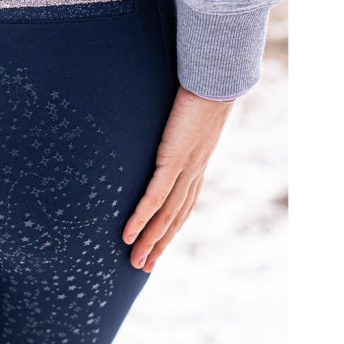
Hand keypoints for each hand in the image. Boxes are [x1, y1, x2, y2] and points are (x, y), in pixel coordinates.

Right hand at [121, 86, 233, 272]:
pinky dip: (141, 218)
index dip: (170, 230)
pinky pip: (155, 197)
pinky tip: (128, 234)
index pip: (183, 206)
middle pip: (175, 219)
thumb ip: (174, 128)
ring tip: (135, 260)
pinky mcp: (174, 161)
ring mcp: (185, 169)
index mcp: (197, 165)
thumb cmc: (200, 89)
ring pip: (166, 215)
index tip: (157, 248)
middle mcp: (193, 173)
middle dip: (159, 245)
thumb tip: (160, 127)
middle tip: (143, 266)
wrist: (216, 77)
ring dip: (150, 241)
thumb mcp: (186, 114)